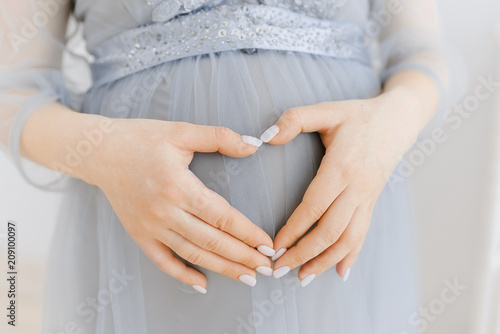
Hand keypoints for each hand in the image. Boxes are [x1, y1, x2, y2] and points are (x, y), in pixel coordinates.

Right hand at [86, 119, 274, 292]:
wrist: (99, 152)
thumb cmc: (141, 139)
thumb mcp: (182, 131)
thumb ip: (220, 137)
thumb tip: (253, 146)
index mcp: (179, 186)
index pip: (222, 216)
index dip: (248, 232)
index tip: (268, 244)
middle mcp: (165, 211)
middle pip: (212, 241)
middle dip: (243, 257)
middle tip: (267, 268)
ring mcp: (150, 226)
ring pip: (193, 254)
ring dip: (222, 269)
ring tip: (247, 278)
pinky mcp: (139, 234)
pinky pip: (163, 261)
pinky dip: (183, 275)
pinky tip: (202, 284)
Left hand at [262, 91, 421, 285]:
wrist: (398, 120)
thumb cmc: (358, 115)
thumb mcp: (326, 109)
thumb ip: (294, 119)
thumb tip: (264, 137)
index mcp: (342, 167)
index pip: (313, 207)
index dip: (293, 230)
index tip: (274, 247)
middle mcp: (357, 188)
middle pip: (329, 231)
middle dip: (303, 254)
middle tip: (278, 269)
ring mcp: (367, 198)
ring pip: (347, 239)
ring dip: (324, 261)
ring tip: (301, 278)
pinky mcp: (372, 202)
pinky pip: (362, 234)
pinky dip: (351, 256)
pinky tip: (339, 273)